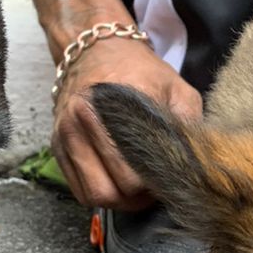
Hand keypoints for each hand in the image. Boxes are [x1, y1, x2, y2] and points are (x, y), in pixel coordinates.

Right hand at [51, 32, 202, 208]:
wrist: (96, 52)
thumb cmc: (141, 73)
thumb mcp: (177, 88)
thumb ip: (189, 124)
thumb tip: (196, 165)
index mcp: (117, 102)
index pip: (137, 169)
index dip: (156, 184)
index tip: (168, 180)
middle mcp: (85, 118)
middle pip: (114, 189)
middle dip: (138, 197)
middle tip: (154, 188)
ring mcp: (66, 133)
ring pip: (94, 195)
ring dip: (118, 201)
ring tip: (135, 190)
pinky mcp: (57, 145)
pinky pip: (78, 190)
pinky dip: (99, 195)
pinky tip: (116, 183)